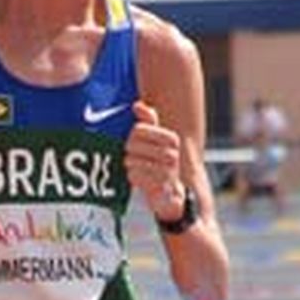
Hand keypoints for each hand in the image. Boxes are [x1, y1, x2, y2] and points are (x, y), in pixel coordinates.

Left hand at [127, 101, 186, 218]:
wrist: (168, 194)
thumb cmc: (158, 163)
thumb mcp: (155, 140)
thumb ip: (148, 121)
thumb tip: (137, 105)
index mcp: (170, 139)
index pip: (138, 129)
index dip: (132, 135)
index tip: (136, 141)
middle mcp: (172, 153)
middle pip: (131, 144)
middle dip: (128, 150)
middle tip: (133, 156)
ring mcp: (167, 170)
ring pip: (131, 160)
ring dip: (129, 164)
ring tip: (136, 167)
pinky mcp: (159, 186)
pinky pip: (133, 176)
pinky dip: (132, 177)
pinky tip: (138, 177)